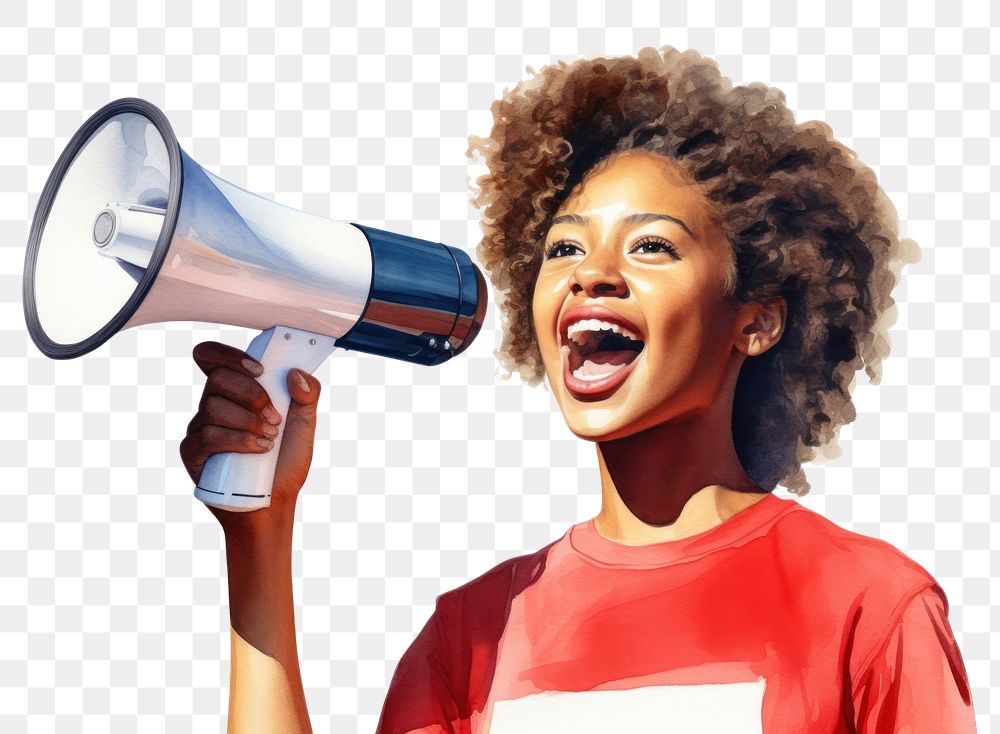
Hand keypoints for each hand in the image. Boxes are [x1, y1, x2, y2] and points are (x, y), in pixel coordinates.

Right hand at [180, 341, 321, 531]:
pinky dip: (239, 440)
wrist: (274, 505)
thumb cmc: (285, 464)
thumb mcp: (305, 426)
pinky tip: (259, 450)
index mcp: (236, 393)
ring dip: (249, 421)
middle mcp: (213, 406)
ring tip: (270, 439)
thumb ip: (307, 395)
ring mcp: (200, 429)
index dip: (230, 356)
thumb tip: (295, 373)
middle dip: (252, 394)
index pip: (213, 358)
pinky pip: (208, 436)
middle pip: (217, 378)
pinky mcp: (193, 453)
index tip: (260, 371)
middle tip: (275, 418)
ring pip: (213, 406)